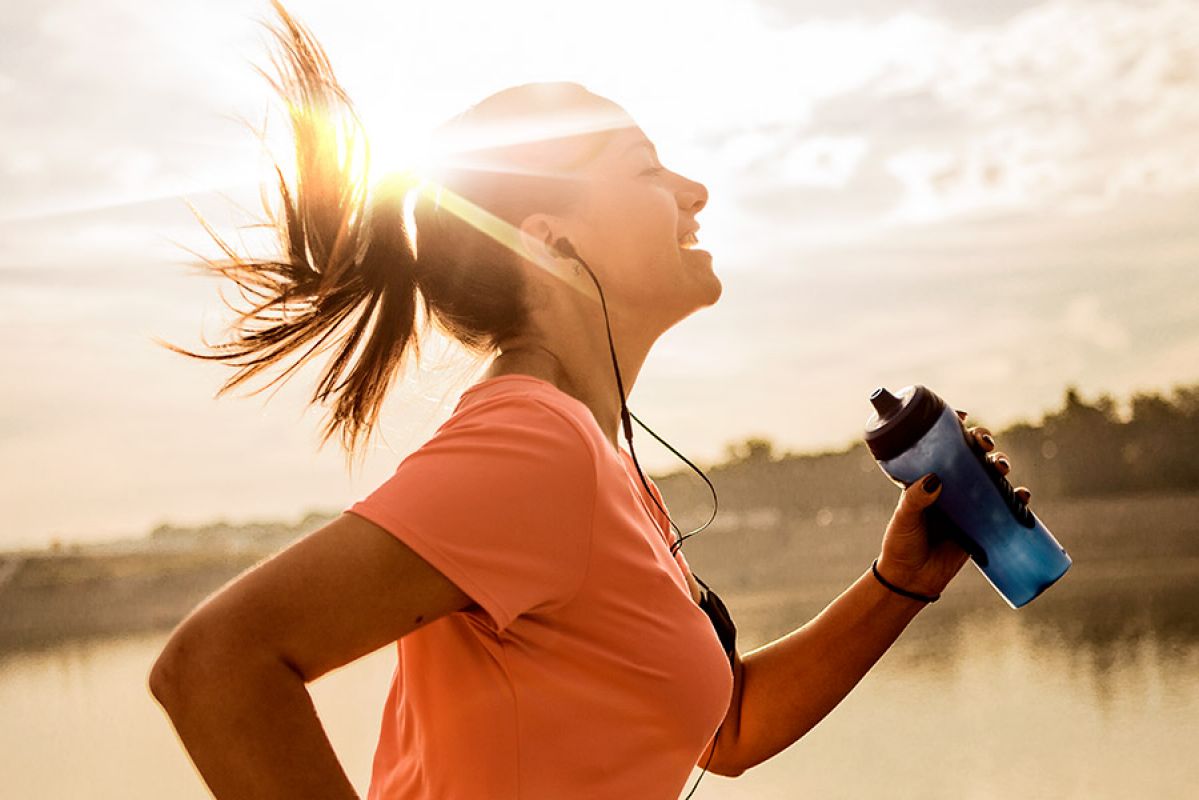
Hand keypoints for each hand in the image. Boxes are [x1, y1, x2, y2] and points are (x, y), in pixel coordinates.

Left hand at [876, 409, 1032, 597]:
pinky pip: (1005, 506)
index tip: (963, 415)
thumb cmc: (901, 545)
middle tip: (985, 443)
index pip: (942, 445)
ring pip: (990, 475)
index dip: (955, 428)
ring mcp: (968, 504)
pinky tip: (1021, 496)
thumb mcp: (904, 518)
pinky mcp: (982, 524)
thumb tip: (935, 480)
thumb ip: (916, 499)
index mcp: (927, 478)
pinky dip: (1017, 498)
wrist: (911, 581)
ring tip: (1001, 468)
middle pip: (971, 454)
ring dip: (1001, 464)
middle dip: (983, 442)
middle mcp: (949, 486)